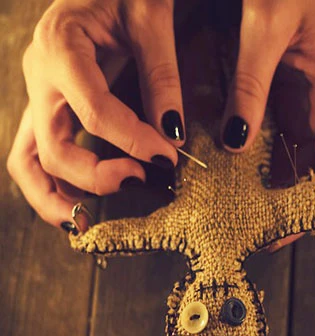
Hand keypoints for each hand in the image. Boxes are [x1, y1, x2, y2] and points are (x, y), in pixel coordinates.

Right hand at [7, 0, 184, 231]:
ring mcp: (41, 96)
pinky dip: (56, 185)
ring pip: (30, 161)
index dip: (133, 141)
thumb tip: (172, 134)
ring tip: (87, 223)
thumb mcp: (149, 15)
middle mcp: (41, 78)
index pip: (94, 111)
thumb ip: (161, 73)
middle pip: (53, 148)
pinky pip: (40, 155)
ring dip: (57, 197)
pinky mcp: (50, 109)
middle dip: (96, 176)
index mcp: (61, 47)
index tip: (167, 157)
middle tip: (139, 181)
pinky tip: (79, 203)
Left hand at [220, 0, 314, 250]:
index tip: (281, 237)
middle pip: (312, 173)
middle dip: (284, 205)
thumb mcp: (267, 27)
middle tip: (249, 231)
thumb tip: (237, 142)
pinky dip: (257, 160)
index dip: (310, 209)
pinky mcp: (290, 99)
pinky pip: (278, 141)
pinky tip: (233, 174)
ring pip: (294, 161)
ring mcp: (310, 105)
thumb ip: (251, 86)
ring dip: (267, 187)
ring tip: (237, 212)